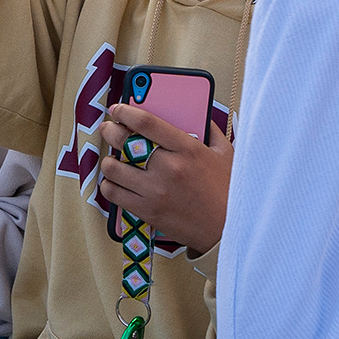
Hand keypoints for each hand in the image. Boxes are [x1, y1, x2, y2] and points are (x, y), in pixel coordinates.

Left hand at [96, 104, 231, 250]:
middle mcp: (168, 167)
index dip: (126, 111)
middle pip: (124, 142)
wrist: (230, 229)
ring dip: (108, 161)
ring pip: (114, 169)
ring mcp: (156, 191)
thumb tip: (199, 113)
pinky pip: (114, 194)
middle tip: (107, 128)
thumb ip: (210, 131)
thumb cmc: (228, 191)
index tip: (118, 109)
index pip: (146, 122)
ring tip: (111, 159)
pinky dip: (109, 186)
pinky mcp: (148, 211)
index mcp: (187, 149)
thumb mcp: (225, 154)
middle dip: (110, 130)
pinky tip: (113, 182)